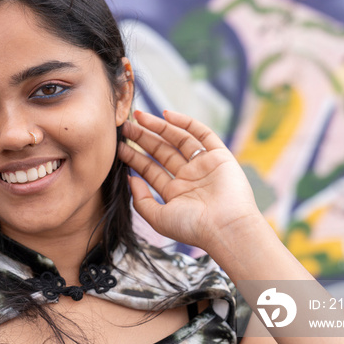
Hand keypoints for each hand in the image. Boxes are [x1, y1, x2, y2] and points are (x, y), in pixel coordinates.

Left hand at [118, 110, 260, 252]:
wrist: (225, 229)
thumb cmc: (192, 228)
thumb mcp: (158, 218)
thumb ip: (141, 200)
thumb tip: (130, 179)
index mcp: (175, 192)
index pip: (150, 169)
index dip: (134, 156)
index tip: (118, 145)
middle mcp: (189, 177)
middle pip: (161, 152)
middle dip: (143, 138)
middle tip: (125, 125)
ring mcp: (204, 166)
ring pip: (178, 140)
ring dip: (159, 127)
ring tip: (139, 117)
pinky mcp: (220, 156)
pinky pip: (202, 134)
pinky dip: (186, 123)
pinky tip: (167, 115)